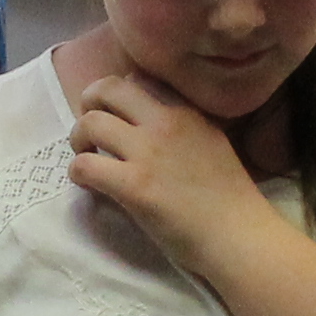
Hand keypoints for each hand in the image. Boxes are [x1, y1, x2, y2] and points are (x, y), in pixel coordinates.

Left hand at [64, 68, 271, 282]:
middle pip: (107, 88)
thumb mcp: (213, 143)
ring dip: (78, 139)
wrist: (238, 236)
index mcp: (186, 111)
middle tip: (90, 131)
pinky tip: (88, 184)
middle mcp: (165, 123)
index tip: (116, 116)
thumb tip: (148, 124)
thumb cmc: (230, 200)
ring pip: (90, 124)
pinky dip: (77, 172)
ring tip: (86, 157)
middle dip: (88, 104)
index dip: (118, 95)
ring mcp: (148, 153)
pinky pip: (85, 165)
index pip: (138, 79)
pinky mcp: (134, 186)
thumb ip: (184, 127)